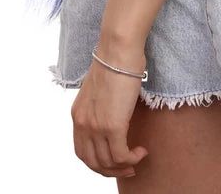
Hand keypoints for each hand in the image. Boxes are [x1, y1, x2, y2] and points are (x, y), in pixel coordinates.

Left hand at [70, 49, 149, 178]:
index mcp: (78, 115)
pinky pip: (121, 156)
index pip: (82, 151)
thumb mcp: (99, 89)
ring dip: (124, 166)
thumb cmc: (115, 62)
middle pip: (93, 162)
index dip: (98, 162)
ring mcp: (97, 126)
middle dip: (110, 170)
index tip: (113, 161)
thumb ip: (100, 106)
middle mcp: (83, 123)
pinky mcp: (113, 126)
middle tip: (127, 167)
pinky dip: (132, 158)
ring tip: (137, 159)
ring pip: (107, 163)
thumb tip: (113, 115)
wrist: (118, 50)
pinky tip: (142, 151)